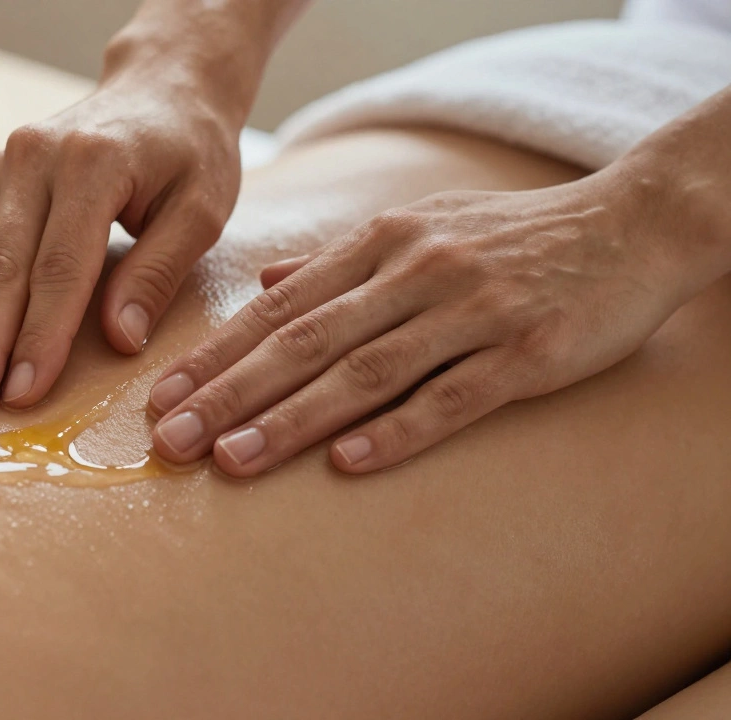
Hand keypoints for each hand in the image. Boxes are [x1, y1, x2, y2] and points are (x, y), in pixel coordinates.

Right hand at [0, 76, 240, 421]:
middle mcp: (36, 159)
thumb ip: (160, 271)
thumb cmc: (190, 152)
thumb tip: (122, 340)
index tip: (22, 394)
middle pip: (0, 268)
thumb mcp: (202, 208)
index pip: (60, 266)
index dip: (39, 335)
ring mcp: (3, 167)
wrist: (162, 84)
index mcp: (94, 163)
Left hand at [147, 172, 693, 476]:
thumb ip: (336, 261)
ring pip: (364, 371)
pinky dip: (398, 429)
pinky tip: (348, 463)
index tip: (161, 396)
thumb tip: (264, 282)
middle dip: (230, 393)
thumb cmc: (509, 235)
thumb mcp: (417, 226)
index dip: (216, 354)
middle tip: (172, 440)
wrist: (631, 224)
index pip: (278, 306)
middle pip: (304, 341)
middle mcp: (415, 272)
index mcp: (380, 243)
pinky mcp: (527, 352)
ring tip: (233, 460)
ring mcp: (471, 311)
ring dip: (292, 419)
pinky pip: (453, 395)